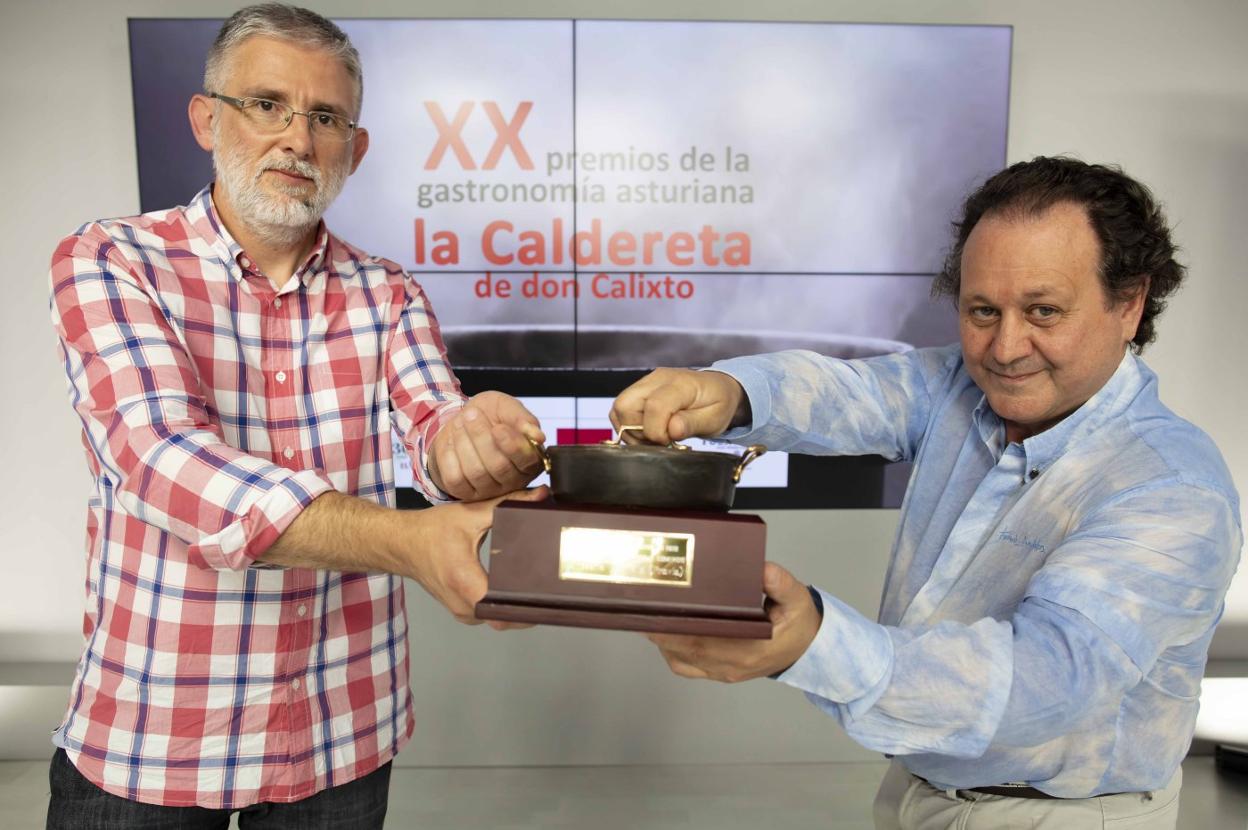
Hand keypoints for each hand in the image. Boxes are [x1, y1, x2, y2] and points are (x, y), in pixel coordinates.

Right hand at [403, 485, 547, 627]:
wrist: (402, 544)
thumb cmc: (431, 530)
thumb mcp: (471, 512)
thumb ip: (509, 503)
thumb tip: (542, 496)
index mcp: (465, 580)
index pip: (504, 605)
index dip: (529, 601)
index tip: (547, 591)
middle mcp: (463, 603)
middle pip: (507, 617)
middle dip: (530, 605)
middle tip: (552, 587)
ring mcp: (463, 612)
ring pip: (500, 620)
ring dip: (518, 607)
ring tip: (540, 589)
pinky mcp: (463, 612)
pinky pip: (491, 616)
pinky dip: (504, 606)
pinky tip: (518, 592)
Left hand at [429, 391, 545, 500]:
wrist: (463, 421)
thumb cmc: (490, 415)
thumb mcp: (506, 407)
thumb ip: (521, 418)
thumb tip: (537, 435)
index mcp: (530, 459)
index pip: (527, 460)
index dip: (512, 445)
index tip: (498, 428)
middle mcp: (513, 480)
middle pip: (499, 466)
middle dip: (482, 437)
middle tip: (471, 414)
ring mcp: (489, 489)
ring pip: (477, 472)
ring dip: (464, 442)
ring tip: (461, 423)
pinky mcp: (465, 491)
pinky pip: (456, 479)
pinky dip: (451, 455)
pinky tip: (453, 441)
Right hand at [610, 368, 747, 444]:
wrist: (718, 388)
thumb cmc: (718, 403)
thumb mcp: (715, 418)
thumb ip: (692, 424)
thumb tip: (671, 430)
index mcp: (680, 384)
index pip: (654, 407)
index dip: (656, 432)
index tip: (668, 441)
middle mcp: (657, 378)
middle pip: (625, 405)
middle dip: (638, 431)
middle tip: (659, 440)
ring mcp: (646, 382)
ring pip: (619, 408)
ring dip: (631, 430)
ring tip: (654, 437)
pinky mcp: (639, 390)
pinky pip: (621, 409)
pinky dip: (628, 425)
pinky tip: (647, 432)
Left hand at [647, 563, 820, 681]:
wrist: (807, 648)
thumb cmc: (797, 623)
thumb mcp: (797, 598)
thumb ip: (781, 583)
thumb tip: (762, 569)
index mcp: (751, 649)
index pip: (706, 643)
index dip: (679, 632)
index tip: (660, 616)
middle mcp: (733, 664)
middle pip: (687, 651)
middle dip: (661, 632)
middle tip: (642, 610)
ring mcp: (725, 671)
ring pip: (682, 661)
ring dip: (663, 642)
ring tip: (648, 617)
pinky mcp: (720, 671)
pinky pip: (688, 667)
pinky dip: (671, 652)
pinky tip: (664, 633)